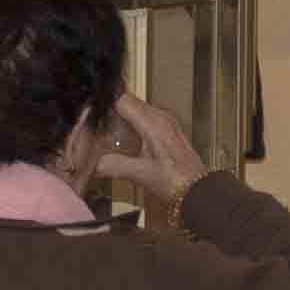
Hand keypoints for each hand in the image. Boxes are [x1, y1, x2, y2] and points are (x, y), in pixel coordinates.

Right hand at [93, 94, 209, 213]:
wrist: (198, 189)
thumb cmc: (176, 181)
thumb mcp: (140, 174)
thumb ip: (113, 166)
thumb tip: (93, 164)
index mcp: (153, 122)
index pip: (122, 100)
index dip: (105, 104)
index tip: (91, 113)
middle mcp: (160, 117)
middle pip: (129, 102)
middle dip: (111, 112)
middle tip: (94, 126)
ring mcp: (166, 122)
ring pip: (137, 110)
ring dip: (121, 119)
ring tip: (107, 134)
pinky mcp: (168, 130)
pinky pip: (146, 119)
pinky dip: (133, 126)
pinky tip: (126, 142)